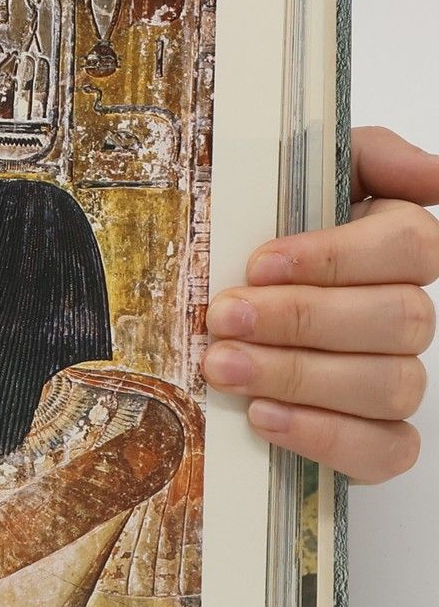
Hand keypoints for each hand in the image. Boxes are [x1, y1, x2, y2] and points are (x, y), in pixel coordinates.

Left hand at [204, 127, 437, 481]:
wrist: (191, 319)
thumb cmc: (239, 244)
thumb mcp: (280, 180)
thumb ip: (361, 157)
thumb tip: (434, 173)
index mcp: (389, 246)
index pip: (412, 245)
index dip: (339, 257)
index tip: (258, 263)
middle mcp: (403, 314)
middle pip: (399, 318)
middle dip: (302, 319)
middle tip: (222, 318)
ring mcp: (394, 378)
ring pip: (392, 382)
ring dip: (299, 375)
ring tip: (223, 367)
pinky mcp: (375, 438)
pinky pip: (386, 449)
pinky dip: (326, 435)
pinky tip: (264, 418)